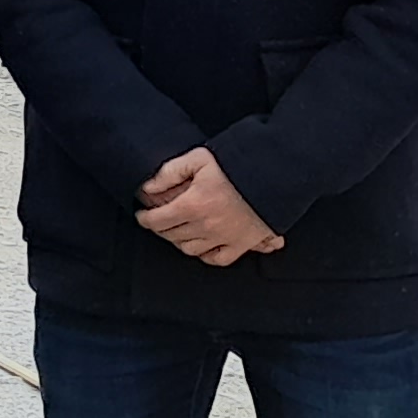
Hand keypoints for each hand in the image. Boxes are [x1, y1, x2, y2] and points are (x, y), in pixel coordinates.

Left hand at [136, 147, 280, 265]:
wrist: (274, 176)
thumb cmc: (237, 166)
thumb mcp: (198, 159)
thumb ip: (170, 172)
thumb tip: (149, 188)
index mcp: (192, 205)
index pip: (157, 220)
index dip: (145, 218)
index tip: (142, 215)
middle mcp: (206, 226)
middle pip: (171, 235)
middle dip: (160, 228)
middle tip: (158, 220)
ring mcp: (224, 237)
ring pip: (190, 249)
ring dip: (179, 241)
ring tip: (177, 231)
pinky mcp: (242, 243)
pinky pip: (218, 259)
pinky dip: (206, 255)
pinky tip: (202, 246)